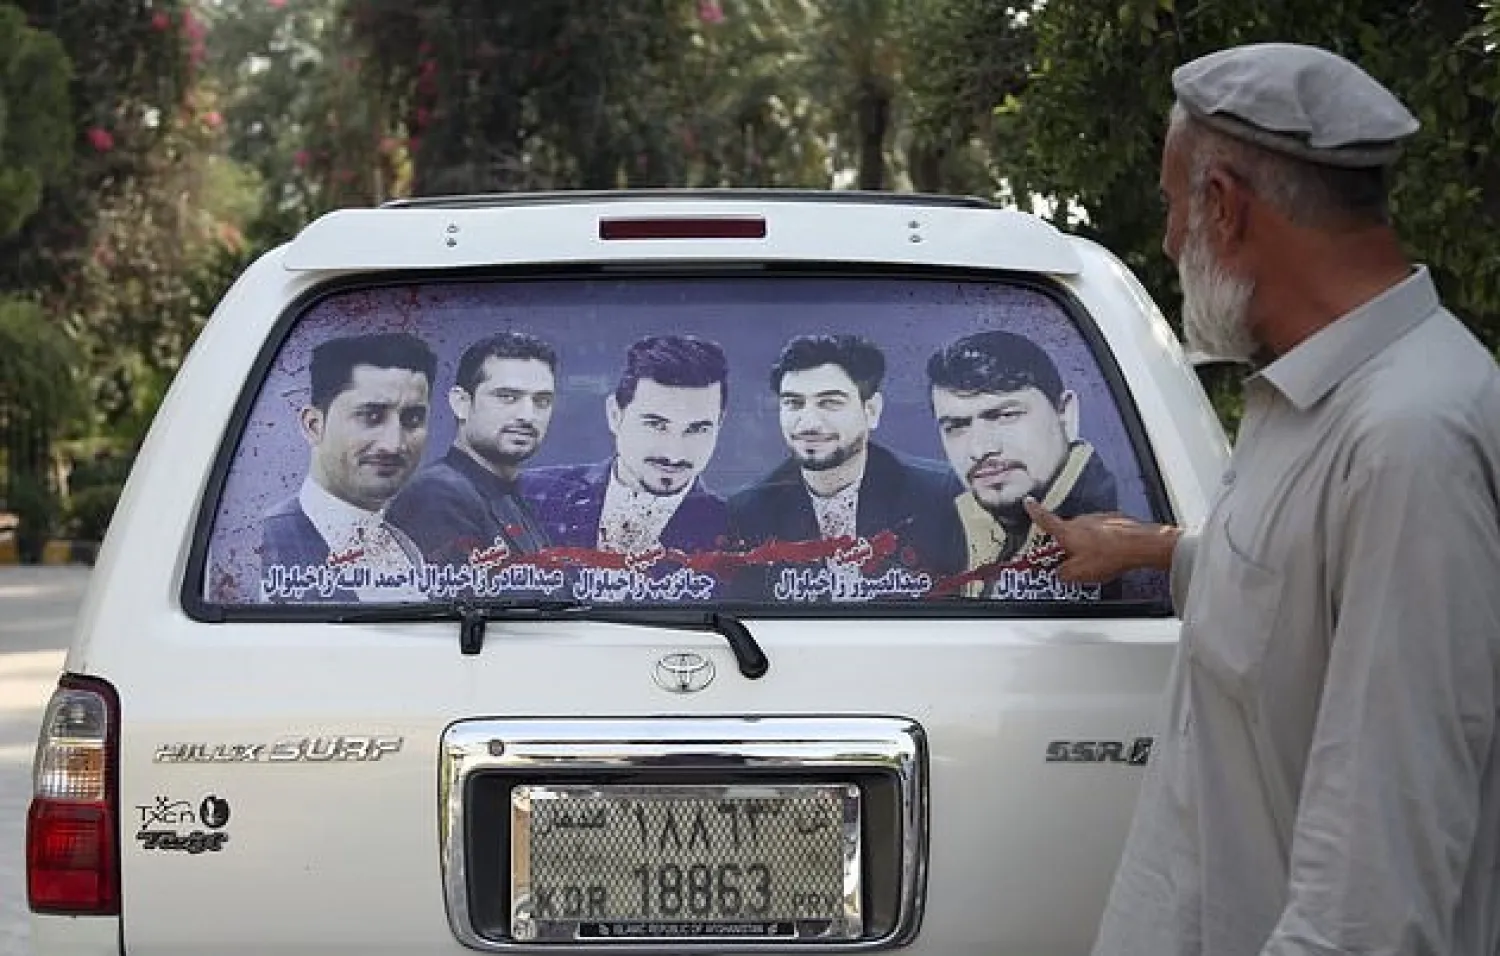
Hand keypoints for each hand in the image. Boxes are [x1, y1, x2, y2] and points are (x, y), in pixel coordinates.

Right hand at [1023, 497, 1180, 582]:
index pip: (1045, 519)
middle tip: (1074, 562)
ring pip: (1087, 534)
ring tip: (1099, 562)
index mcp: (1067, 531)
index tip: (1028, 502)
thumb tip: (1061, 573)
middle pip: (1067, 533)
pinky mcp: (1114, 522)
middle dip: (1069, 546)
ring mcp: (1099, 520)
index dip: (1034, 511)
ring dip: (1089, 546)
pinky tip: (1112, 556)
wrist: (1140, 545)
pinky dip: (1105, 544)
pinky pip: (1103, 534)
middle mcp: (1082, 521)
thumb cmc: (1109, 556)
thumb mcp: (1079, 573)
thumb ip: (1064, 573)